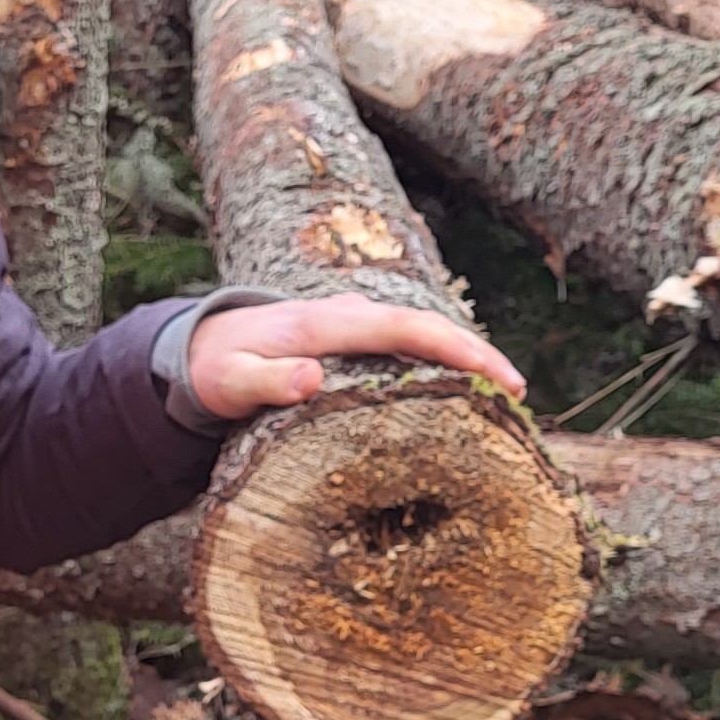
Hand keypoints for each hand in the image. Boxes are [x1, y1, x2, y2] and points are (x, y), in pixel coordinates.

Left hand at [187, 293, 524, 422]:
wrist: (198, 347)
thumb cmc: (215, 371)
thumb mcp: (228, 381)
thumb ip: (265, 381)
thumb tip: (312, 378)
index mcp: (325, 324)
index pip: (405, 329)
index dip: (457, 350)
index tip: (498, 379)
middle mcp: (348, 315)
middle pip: (427, 328)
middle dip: (478, 356)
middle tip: (520, 398)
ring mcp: (355, 324)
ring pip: (422, 336)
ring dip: (465, 361)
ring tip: (505, 403)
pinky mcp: (356, 339)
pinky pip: (408, 348)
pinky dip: (441, 366)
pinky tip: (462, 398)